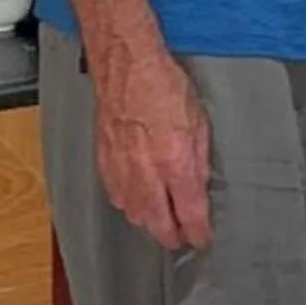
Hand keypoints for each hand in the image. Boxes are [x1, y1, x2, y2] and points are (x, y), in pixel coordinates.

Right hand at [91, 36, 211, 251]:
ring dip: (150, 222)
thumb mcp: (198, 121)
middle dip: (172, 236)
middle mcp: (147, 172)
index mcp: (175, 161)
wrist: (126, 66)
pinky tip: (136, 201)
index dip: (197, 232)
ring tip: (161, 222)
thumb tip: (199, 187)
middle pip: (158, 223)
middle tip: (181, 238)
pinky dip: (128, 204)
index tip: (202, 238)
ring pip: (135, 214)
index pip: (189, 213)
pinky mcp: (104, 161)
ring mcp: (121, 169)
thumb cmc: (164, 86)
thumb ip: (199, 159)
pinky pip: (116, 196)